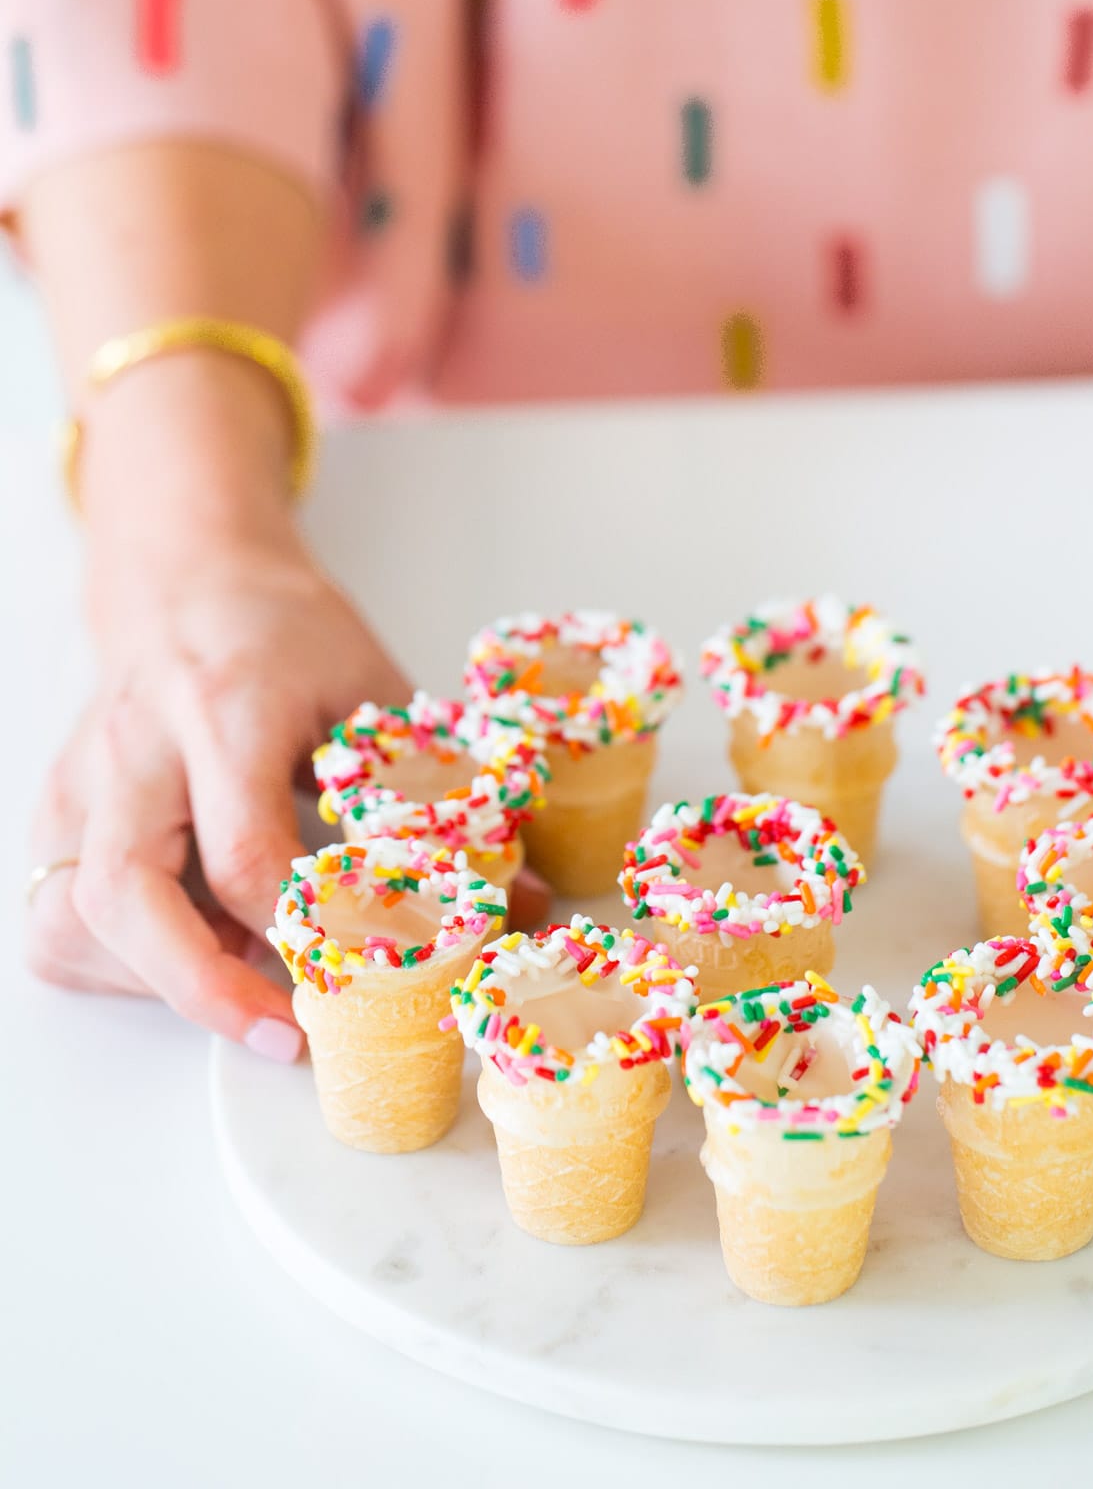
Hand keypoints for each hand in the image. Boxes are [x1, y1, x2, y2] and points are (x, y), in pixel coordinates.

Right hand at [28, 520, 413, 1055]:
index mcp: (225, 707)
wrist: (184, 574)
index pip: (240, 850)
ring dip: (154, 979)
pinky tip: (189, 948)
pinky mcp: (61, 807)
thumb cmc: (280, 626)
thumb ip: (433, 793)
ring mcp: (85, 781)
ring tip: (241, 984)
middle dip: (200, 986)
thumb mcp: (371, 683)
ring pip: (72, 918)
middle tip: (279, 1034)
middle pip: (123, 896)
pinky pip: (59, 912)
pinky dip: (119, 958)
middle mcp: (138, 748)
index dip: (294, 932)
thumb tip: (517, 902)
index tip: (352, 978)